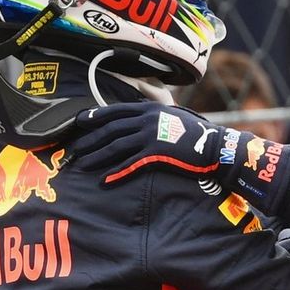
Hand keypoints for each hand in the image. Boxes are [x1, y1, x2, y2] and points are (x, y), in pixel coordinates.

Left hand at [75, 102, 228, 182]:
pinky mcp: (156, 154)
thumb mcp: (172, 115)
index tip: (79, 121)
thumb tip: (136, 111)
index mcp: (148, 109)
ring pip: (116, 147)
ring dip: (97, 156)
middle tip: (75, 148)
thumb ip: (153, 114)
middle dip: (91, 139)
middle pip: (111, 129)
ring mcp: (150, 136)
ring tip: (83, 164)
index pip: (115, 111)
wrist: (213, 146)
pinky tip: (104, 181)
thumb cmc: (194, 132)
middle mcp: (146, 120)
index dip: (95, 116)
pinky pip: (130, 164)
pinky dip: (116, 173)